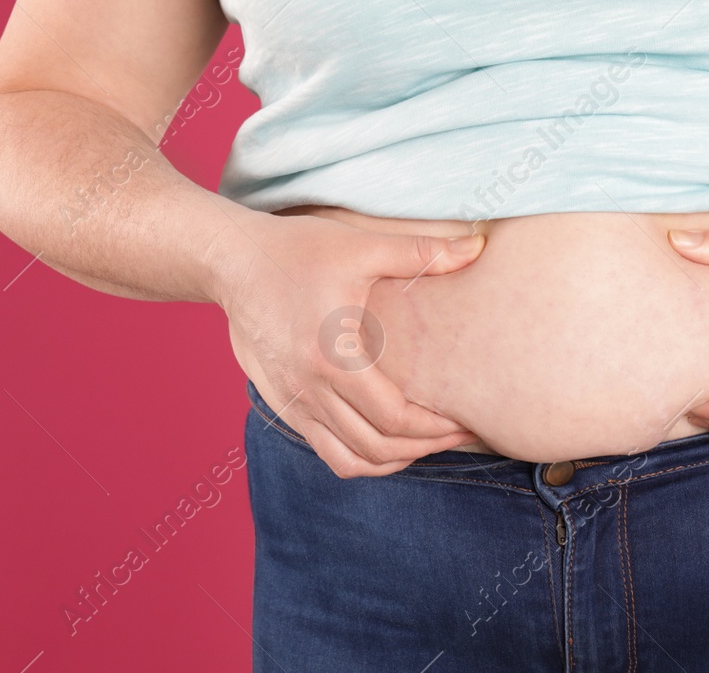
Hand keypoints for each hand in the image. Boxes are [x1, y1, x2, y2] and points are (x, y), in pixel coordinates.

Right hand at [211, 210, 486, 477]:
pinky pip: (324, 450)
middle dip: (424, 449)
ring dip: (392, 461)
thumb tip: (477, 248)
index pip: (392, 418)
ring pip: (348, 461)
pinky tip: (384, 439)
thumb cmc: (296, 251)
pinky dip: (359, 457)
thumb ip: (422, 251)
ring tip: (425, 444)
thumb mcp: (361, 246)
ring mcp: (291, 402)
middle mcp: (308, 389)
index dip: (434, 429)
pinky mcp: (280, 404)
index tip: (464, 421)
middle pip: (375, 448)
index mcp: (332, 357)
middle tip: (458, 435)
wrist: (231, 263)